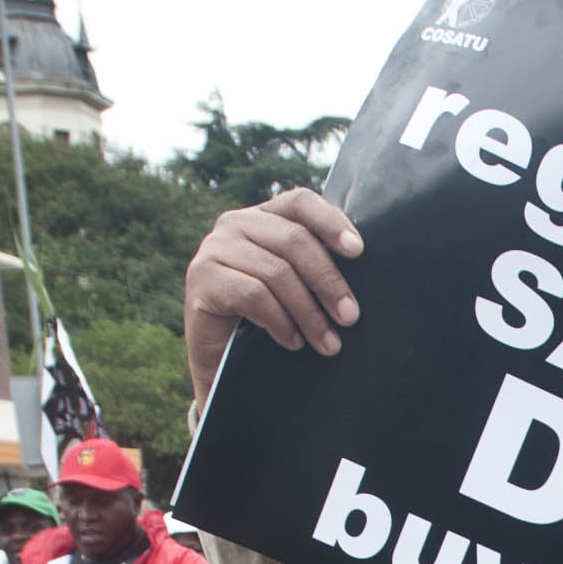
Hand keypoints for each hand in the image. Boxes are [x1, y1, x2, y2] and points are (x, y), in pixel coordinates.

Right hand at [185, 189, 364, 386]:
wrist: (221, 361)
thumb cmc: (266, 321)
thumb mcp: (295, 285)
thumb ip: (314, 264)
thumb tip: (360, 258)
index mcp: (262, 216)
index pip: (300, 202)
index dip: (331, 222)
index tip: (358, 251)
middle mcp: (235, 223)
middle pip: (294, 240)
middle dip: (328, 282)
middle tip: (350, 317)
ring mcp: (214, 249)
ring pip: (277, 272)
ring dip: (309, 313)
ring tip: (327, 343)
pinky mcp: (202, 279)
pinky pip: (253, 294)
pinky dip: (280, 321)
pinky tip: (293, 341)